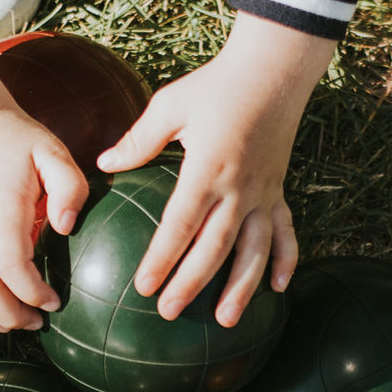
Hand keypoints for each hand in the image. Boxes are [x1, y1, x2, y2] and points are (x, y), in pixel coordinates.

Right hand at [0, 57, 88, 330]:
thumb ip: (69, 188)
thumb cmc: (14, 137)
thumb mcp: (52, 151)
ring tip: (9, 325)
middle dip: (12, 315)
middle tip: (38, 322)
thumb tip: (65, 227)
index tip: (54, 302)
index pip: (13, 268)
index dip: (33, 293)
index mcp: (2, 211)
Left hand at [96, 14, 335, 325]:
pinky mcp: (279, 191)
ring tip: (224, 321)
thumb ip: (138, 140)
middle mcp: (239, 188)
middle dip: (191, 283)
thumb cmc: (215, 85)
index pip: (180, 224)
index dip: (162, 258)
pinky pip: (286, 232)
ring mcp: (264, 193)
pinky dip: (287, 261)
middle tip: (168, 313)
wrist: (273, 70)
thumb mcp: (169, 105)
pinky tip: (278, 290)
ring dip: (241, 288)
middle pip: (214, 247)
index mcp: (207, 168)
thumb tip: (104, 163)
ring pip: (255, 250)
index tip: (143, 286)